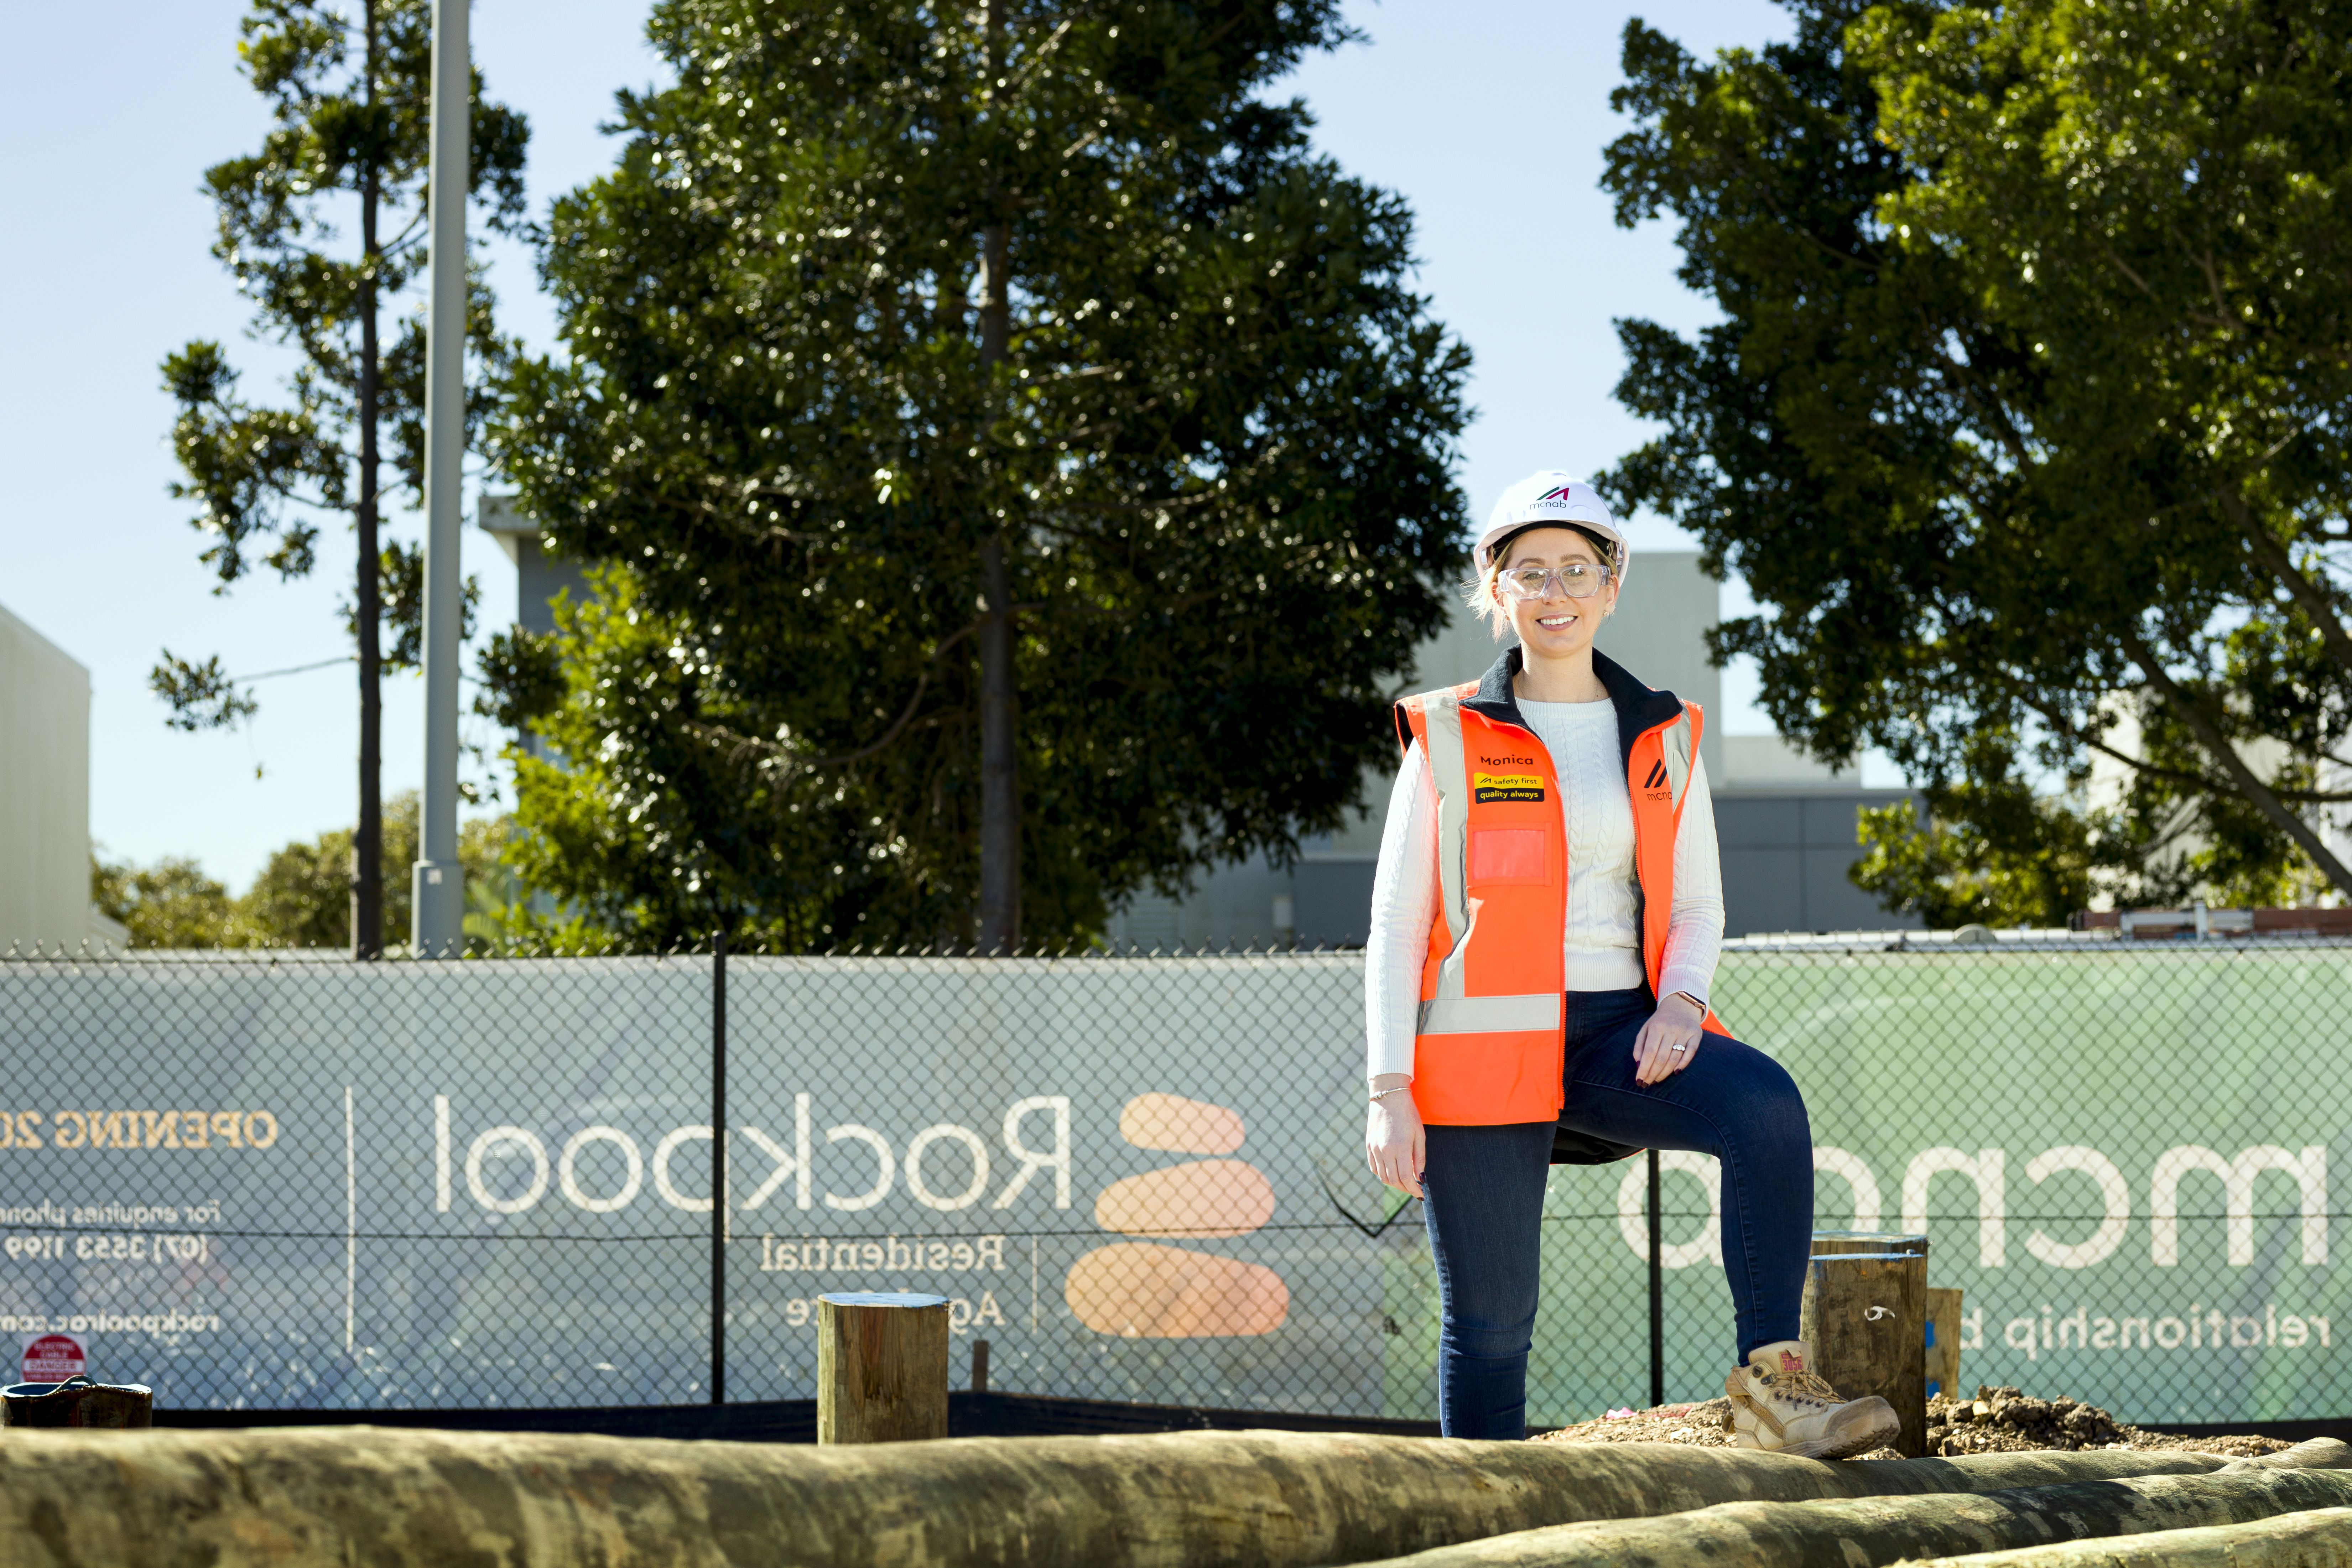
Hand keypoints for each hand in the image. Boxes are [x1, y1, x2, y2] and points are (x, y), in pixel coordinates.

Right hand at [1364, 1075, 1425, 1197]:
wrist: (1388, 1097)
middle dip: (1405, 1189)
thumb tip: (1420, 1178)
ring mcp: (1374, 1149)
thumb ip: (1419, 1158)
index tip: (1421, 1195)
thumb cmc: (1408, 1114)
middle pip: (1393, 1180)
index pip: (1406, 1178)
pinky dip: (1382, 1175)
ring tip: (1404, 1183)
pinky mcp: (1368, 1145)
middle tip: (1414, 1190)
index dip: (1414, 1189)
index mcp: (1400, 1147)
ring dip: (1394, 1183)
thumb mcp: (1419, 1135)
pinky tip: (1391, 1173)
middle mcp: (1384, 1150)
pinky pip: (1374, 1167)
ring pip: (1382, 1177)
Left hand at [1633, 993, 1704, 1086]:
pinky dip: (1683, 1064)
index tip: (1639, 1080)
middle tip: (1647, 1084)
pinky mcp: (1697, 1035)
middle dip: (1652, 1074)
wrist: (1681, 1005)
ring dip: (1665, 1073)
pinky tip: (1675, 1073)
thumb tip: (1639, 1064)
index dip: (1644, 1068)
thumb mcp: (1646, 1028)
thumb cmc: (1660, 1021)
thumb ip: (1639, 1046)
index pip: (1649, 1052)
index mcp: (1656, 1026)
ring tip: (1657, 1080)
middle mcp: (1671, 1029)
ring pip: (1675, 1058)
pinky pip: (1691, 1053)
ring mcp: (1685, 1032)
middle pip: (1661, 1057)